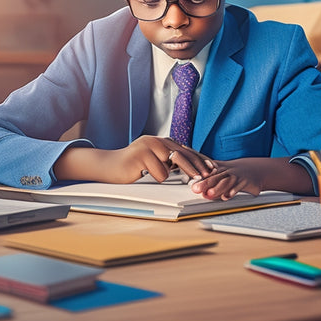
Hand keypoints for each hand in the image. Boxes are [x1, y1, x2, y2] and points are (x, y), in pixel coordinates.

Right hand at [54, 136, 215, 183]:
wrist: (109, 166)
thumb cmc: (133, 166)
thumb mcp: (153, 160)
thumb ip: (168, 160)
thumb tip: (191, 168)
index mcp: (160, 141)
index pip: (184, 150)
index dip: (199, 159)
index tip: (211, 169)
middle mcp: (155, 140)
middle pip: (182, 153)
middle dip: (197, 166)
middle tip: (208, 176)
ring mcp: (147, 146)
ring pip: (172, 160)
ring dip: (183, 172)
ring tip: (194, 180)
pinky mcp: (139, 155)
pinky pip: (158, 170)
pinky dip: (158, 177)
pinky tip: (150, 177)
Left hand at [191, 160, 261, 200]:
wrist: (254, 170)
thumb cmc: (233, 173)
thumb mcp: (220, 171)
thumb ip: (208, 180)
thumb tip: (194, 188)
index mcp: (219, 167)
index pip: (207, 171)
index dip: (199, 176)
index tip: (191, 182)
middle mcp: (227, 171)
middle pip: (215, 177)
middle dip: (205, 183)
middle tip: (196, 189)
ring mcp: (236, 176)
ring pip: (226, 181)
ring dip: (218, 188)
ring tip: (210, 194)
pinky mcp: (246, 182)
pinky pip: (239, 186)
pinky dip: (233, 191)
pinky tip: (227, 196)